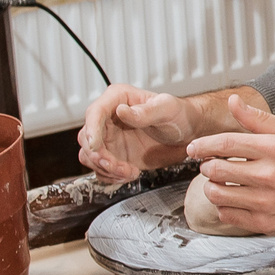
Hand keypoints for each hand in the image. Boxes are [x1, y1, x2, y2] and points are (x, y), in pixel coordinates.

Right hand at [77, 84, 205, 181]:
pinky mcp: (114, 156)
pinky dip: (110, 176)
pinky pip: (100, 169)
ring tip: (129, 172)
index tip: (96, 147)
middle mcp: (108, 118)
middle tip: (120, 167)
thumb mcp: (167, 108)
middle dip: (100, 156)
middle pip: (87, 138)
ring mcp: (109, 138)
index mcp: (117, 99)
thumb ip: (146, 111)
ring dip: (105, 168)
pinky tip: (130, 174)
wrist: (188, 134)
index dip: (92, 131)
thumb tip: (121, 111)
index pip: (95, 113)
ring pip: (89, 156)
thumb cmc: (179, 115)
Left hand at [189, 97, 274, 235]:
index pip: (225, 144)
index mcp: (273, 149)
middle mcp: (268, 175)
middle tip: (211, 165)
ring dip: (212, 186)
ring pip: (217, 194)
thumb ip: (258, 118)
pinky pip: (228, 215)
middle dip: (207, 166)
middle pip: (216, 169)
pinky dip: (223, 207)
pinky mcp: (265, 223)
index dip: (203, 145)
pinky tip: (232, 199)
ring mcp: (266, 202)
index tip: (194, 148)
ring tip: (220, 182)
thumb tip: (233, 101)